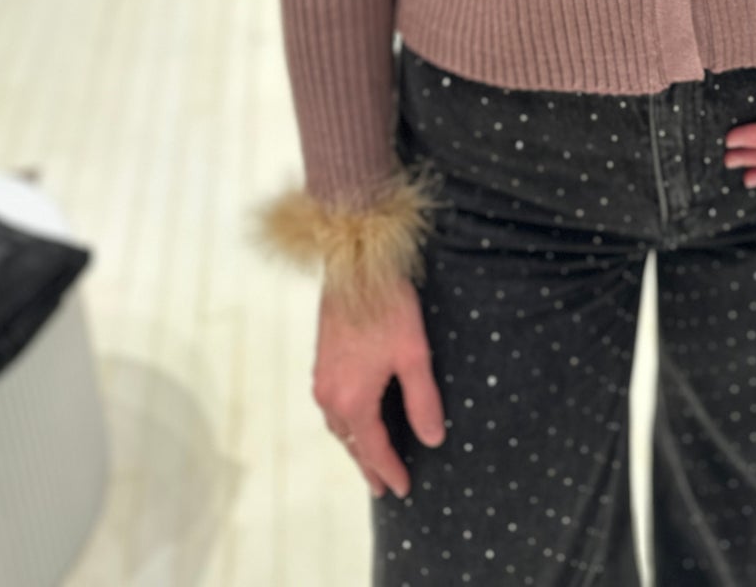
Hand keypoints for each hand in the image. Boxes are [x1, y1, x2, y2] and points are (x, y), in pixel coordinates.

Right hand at [312, 275, 445, 498]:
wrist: (354, 266)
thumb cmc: (387, 306)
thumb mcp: (414, 355)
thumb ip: (423, 400)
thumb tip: (433, 439)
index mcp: (353, 400)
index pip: (373, 448)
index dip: (390, 470)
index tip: (403, 489)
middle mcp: (330, 395)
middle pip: (351, 442)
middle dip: (368, 465)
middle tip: (383, 486)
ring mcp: (322, 377)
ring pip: (338, 425)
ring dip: (354, 444)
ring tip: (370, 456)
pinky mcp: (322, 360)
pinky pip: (331, 406)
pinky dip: (345, 422)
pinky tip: (355, 416)